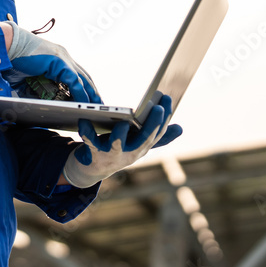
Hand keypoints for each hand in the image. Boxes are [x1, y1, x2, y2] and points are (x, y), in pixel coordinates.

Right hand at [1, 23, 100, 102]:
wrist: (6, 45)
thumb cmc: (13, 60)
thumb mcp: (29, 77)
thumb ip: (36, 88)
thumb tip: (39, 104)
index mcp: (57, 58)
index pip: (76, 73)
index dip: (84, 86)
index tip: (89, 97)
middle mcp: (63, 56)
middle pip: (84, 76)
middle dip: (92, 91)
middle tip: (98, 104)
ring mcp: (63, 58)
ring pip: (83, 79)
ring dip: (90, 94)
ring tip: (95, 107)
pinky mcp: (59, 62)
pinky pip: (74, 81)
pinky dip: (80, 93)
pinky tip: (84, 104)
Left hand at [62, 95, 180, 187]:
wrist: (92, 169)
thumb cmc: (118, 149)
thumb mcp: (138, 143)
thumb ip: (158, 137)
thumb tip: (180, 129)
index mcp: (142, 147)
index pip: (158, 132)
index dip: (165, 116)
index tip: (168, 97)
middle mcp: (130, 153)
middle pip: (144, 139)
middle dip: (152, 124)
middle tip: (157, 107)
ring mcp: (112, 155)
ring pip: (118, 144)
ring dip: (121, 133)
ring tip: (124, 122)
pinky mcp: (94, 154)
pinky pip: (90, 142)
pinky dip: (86, 131)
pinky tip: (84, 120)